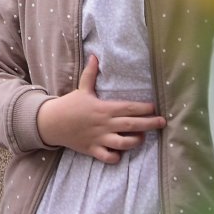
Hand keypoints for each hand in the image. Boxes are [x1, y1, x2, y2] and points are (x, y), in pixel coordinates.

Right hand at [36, 54, 166, 163]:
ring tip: (142, 137)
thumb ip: (91, 74)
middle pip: (132, 125)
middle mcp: (104, 124)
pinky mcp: (93, 149)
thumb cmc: (69, 105)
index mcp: (104, 108)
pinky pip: (108, 157)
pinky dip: (117, 157)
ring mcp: (99, 138)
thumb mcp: (81, 88)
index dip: (144, 108)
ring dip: (136, 141)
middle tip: (162, 122)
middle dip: (150, 124)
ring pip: (124, 143)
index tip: (154, 107)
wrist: (51, 122)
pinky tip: (121, 153)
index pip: (129, 108)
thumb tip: (94, 56)